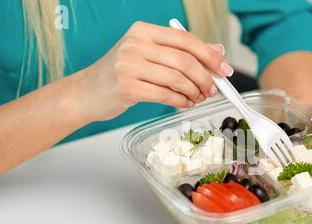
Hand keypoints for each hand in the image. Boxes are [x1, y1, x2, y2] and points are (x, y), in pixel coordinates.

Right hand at [72, 21, 232, 122]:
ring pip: (177, 79)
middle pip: (185, 60)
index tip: (224, 70)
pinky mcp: (126, 87)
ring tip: (198, 98)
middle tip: (212, 90)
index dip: (210, 56)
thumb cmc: (120, 74)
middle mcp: (135, 44)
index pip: (186, 40)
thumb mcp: (149, 56)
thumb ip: (181, 52)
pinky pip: (165, 95)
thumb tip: (217, 51)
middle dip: (205, 78)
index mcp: (143, 30)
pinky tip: (185, 104)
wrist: (87, 92)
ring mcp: (128, 65)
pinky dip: (181, 102)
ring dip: (194, 92)